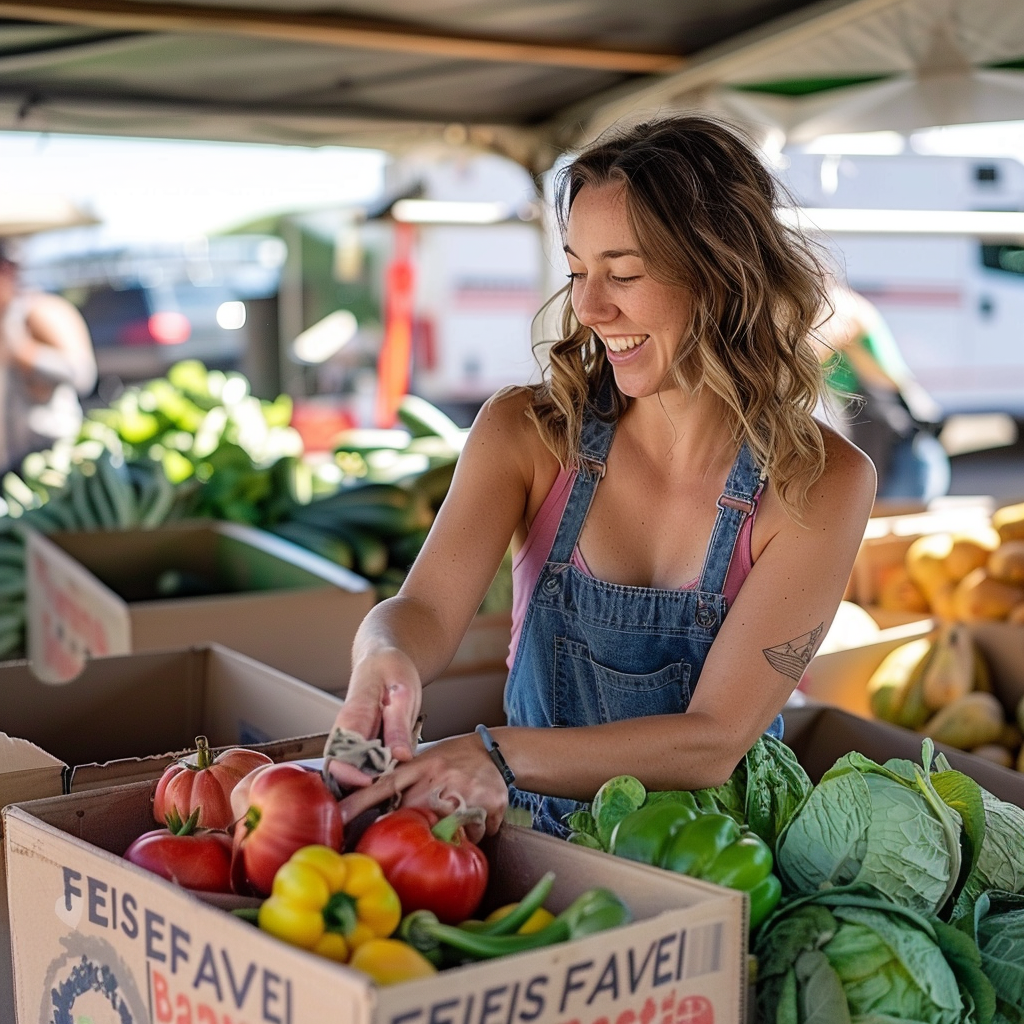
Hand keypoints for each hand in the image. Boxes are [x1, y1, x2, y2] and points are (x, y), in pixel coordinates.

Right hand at [327, 648, 422, 791]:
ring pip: (349, 773)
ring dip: (366, 788)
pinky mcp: (359, 746)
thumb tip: (400, 755)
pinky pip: (362, 768)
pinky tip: (392, 785)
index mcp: (353, 716)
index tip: (370, 783)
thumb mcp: (403, 692)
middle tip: (386, 799)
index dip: (350, 774)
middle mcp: (345, 732)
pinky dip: (374, 779)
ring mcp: (350, 741)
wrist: (382, 660)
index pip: (339, 753)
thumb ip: (399, 725)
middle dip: (357, 791)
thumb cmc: (391, 671)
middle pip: (339, 771)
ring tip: (392, 796)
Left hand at [338, 733, 508, 841]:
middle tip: (430, 823)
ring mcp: (467, 790)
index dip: (359, 802)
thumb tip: (371, 814)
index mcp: (420, 766)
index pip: (384, 786)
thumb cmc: (452, 759)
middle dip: (421, 827)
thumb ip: (404, 785)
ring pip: (451, 833)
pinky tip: (475, 814)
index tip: (339, 817)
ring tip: (458, 813)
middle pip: (418, 818)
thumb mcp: (425, 762)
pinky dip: (475, 831)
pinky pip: (478, 834)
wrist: (493, 750)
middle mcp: (441, 777)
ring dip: (453, 833)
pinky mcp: (490, 802)